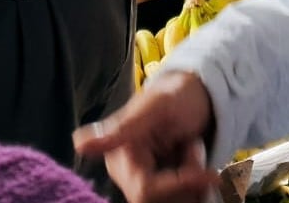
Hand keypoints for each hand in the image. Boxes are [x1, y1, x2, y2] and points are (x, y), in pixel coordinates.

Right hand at [74, 70, 217, 202]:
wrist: (193, 96)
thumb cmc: (175, 96)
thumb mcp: (156, 107)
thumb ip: (121, 129)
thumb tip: (79, 144)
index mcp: (118, 157)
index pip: (146, 190)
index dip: (178, 185)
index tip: (209, 173)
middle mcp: (125, 175)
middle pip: (159, 200)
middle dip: (186, 181)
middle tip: (194, 146)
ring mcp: (141, 182)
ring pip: (173, 202)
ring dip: (193, 182)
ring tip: (191, 148)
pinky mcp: (158, 187)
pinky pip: (181, 199)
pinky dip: (195, 185)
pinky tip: (193, 161)